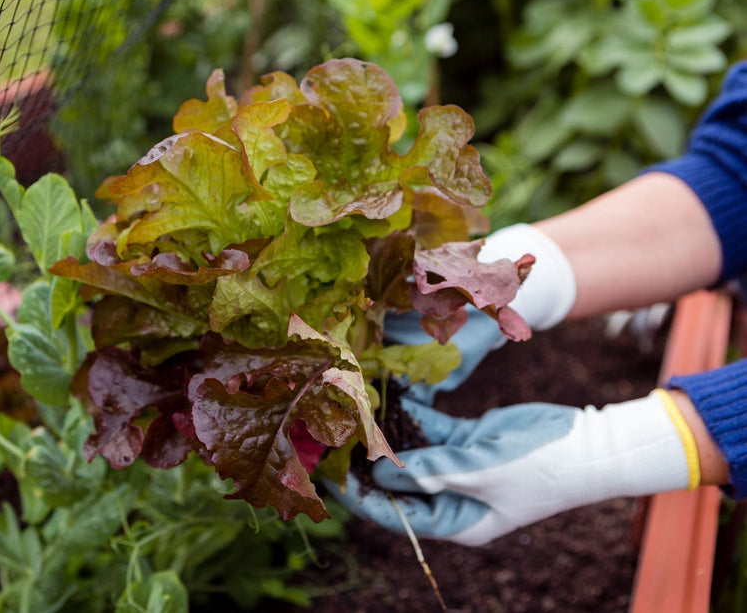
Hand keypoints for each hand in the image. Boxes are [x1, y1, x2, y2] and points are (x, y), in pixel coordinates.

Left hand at [331, 391, 695, 545]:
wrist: (591, 445)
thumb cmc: (544, 468)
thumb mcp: (485, 472)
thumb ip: (434, 471)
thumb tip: (383, 472)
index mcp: (457, 521)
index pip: (396, 514)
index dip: (361, 496)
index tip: (330, 476)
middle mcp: (452, 498)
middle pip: (396, 483)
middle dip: (366, 462)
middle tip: (331, 438)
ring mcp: (459, 469)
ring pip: (409, 454)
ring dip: (384, 435)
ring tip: (348, 415)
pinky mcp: (467, 441)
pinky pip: (429, 430)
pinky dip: (409, 416)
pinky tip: (383, 399)